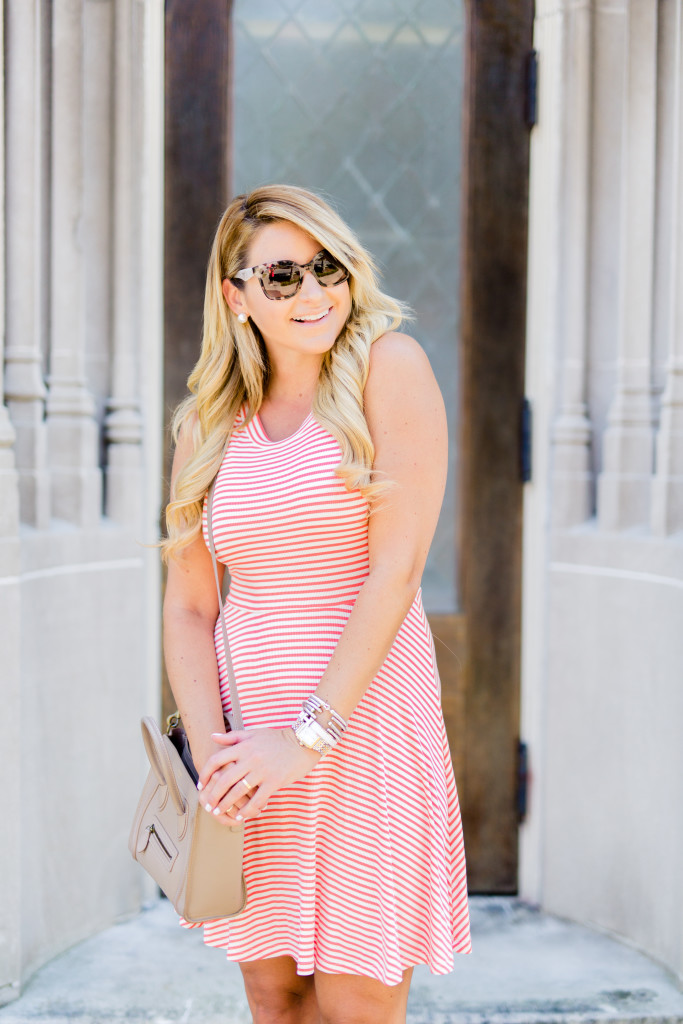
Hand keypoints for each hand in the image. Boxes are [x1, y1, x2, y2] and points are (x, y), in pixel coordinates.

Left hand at [197, 727, 320, 825]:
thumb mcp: (254, 733)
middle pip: (224, 779)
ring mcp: (262, 770)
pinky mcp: (274, 781)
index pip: (217, 760)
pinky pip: (257, 800)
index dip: (206, 774)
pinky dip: (246, 811)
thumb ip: (232, 737)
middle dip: (214, 795)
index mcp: (244, 746)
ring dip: (226, 804)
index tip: (201, 785)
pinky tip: (240, 816)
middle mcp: (251, 758)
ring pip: (238, 792)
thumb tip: (212, 736)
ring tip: (219, 812)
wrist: (303, 743)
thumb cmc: (277, 739)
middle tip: (208, 805)